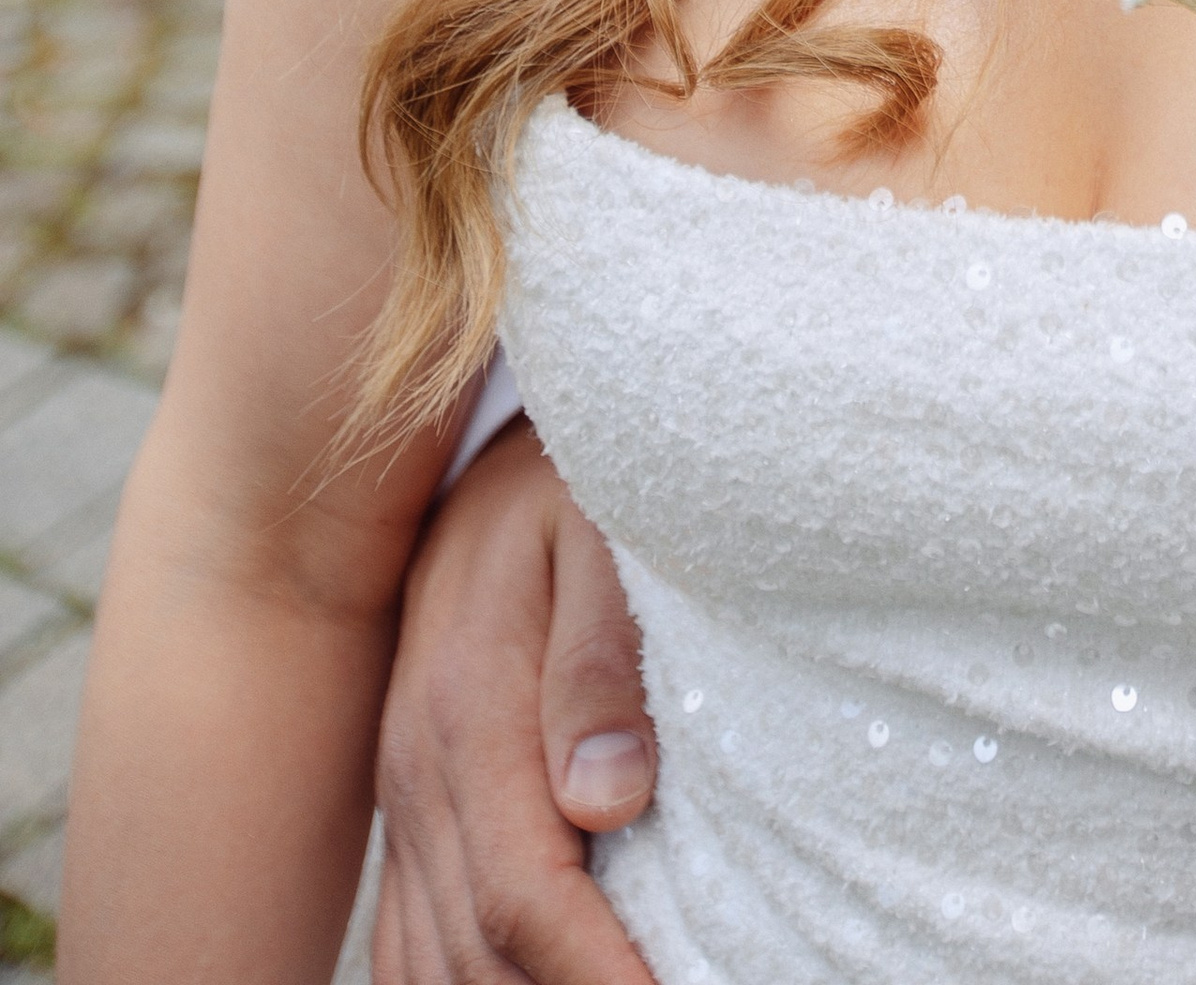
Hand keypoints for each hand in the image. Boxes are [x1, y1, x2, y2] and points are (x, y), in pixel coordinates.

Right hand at [373, 415, 659, 983]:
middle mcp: (418, 774)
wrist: (485, 446)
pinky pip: (410, 939)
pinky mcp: (410, 804)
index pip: (528, 899)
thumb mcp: (598, 533)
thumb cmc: (571, 480)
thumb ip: (601, 661)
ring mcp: (404, 795)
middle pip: (478, 956)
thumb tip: (609, 800)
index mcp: (470, 715)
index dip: (602, 978)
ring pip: (433, 964)